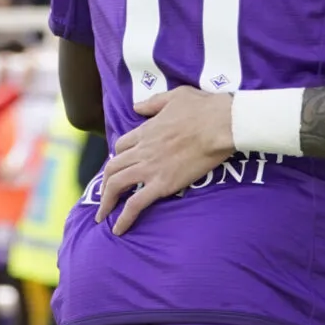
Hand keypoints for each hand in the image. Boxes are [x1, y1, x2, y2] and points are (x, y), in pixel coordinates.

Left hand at [96, 87, 235, 235]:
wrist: (221, 124)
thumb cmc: (204, 108)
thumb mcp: (175, 96)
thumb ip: (153, 102)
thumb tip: (137, 107)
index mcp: (146, 130)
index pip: (121, 146)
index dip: (118, 156)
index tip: (121, 165)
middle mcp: (142, 150)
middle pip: (112, 167)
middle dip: (105, 182)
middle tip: (105, 194)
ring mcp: (150, 168)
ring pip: (117, 185)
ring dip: (106, 201)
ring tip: (102, 215)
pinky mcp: (162, 184)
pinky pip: (135, 204)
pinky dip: (123, 218)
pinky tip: (119, 229)